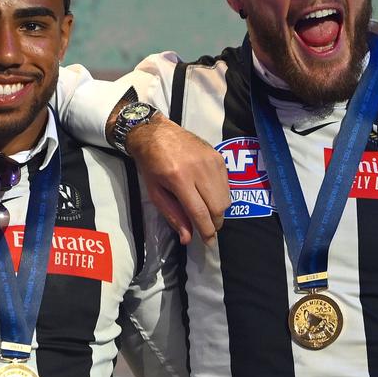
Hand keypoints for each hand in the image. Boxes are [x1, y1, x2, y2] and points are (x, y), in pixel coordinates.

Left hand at [125, 114, 229, 244]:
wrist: (155, 133)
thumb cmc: (150, 164)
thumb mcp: (155, 192)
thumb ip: (173, 215)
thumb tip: (187, 238)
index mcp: (179, 178)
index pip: (200, 212)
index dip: (206, 231)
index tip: (208, 243)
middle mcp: (199, 169)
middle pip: (217, 207)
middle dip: (215, 224)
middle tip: (208, 230)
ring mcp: (211, 161)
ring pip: (225, 197)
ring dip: (219, 212)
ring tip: (207, 215)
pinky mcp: (218, 156)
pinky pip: (226, 184)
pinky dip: (221, 196)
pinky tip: (209, 197)